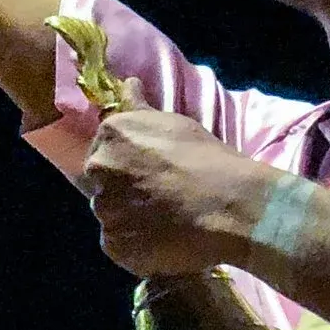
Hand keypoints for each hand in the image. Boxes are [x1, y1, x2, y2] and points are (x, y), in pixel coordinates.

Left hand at [82, 100, 280, 277]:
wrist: (230, 206)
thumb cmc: (208, 160)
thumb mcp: (174, 124)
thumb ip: (140, 108)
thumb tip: (127, 84)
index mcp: (111, 134)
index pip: (103, 150)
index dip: (126, 163)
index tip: (149, 172)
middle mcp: (99, 168)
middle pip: (101, 182)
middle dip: (122, 189)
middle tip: (157, 197)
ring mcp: (105, 209)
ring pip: (110, 215)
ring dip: (129, 218)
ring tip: (163, 221)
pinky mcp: (114, 244)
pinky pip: (119, 244)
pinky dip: (135, 245)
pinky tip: (162, 240)